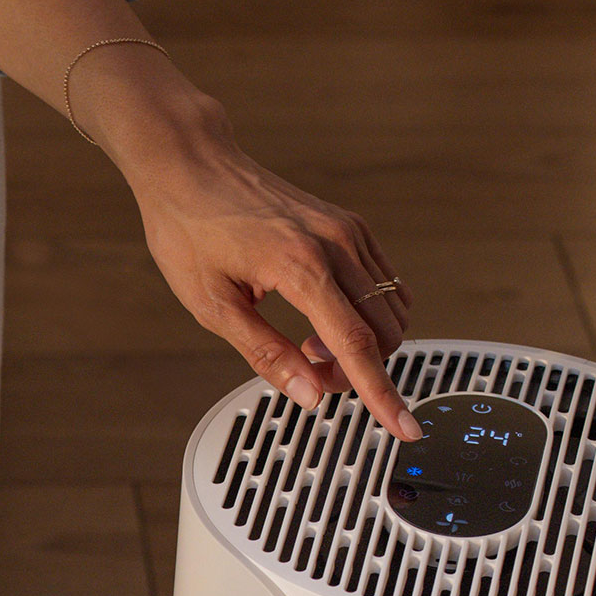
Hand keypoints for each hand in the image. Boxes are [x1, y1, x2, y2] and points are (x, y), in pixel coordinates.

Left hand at [123, 112, 418, 438]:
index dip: (382, 394)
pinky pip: (384, 283)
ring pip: (391, 309)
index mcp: (300, 266)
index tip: (405, 429)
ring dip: (363, 343)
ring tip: (310, 344)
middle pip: (383, 332)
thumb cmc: (190, 230)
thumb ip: (267, 354)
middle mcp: (335, 244)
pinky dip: (366, 314)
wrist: (191, 167)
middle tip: (313, 374)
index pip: (356, 345)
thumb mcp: (213, 307)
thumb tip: (310, 394)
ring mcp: (347, 231)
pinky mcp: (349, 225)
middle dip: (360, 369)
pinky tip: (324, 318)